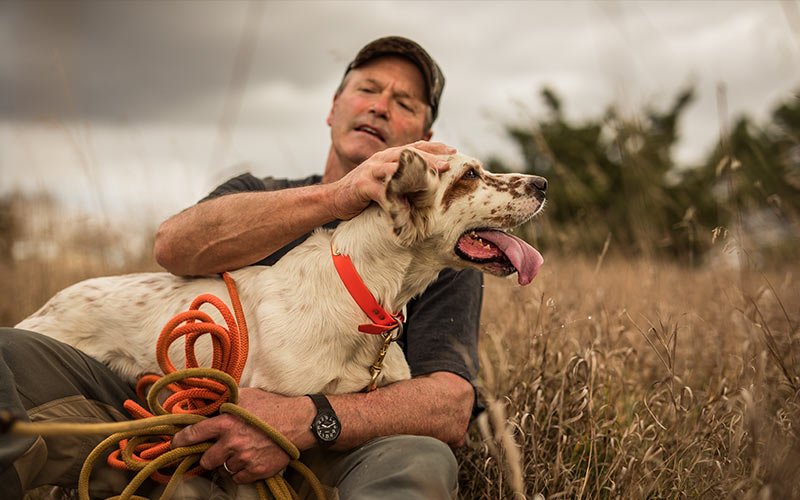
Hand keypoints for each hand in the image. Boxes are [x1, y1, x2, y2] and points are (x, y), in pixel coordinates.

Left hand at [171, 389, 315, 483]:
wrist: (299, 422)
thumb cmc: (273, 406)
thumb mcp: (247, 396)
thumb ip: (225, 400)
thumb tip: (206, 402)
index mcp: (226, 422)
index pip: (194, 434)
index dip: (181, 440)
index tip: (175, 444)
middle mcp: (232, 442)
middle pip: (206, 460)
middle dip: (210, 455)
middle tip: (218, 449)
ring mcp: (244, 458)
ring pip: (224, 469)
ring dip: (228, 462)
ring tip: (241, 451)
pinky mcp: (256, 470)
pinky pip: (239, 478)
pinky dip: (241, 471)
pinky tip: (250, 459)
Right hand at [329, 140, 455, 219]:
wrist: (333, 200)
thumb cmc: (362, 194)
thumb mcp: (385, 183)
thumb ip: (401, 181)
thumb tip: (425, 187)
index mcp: (387, 157)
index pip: (414, 147)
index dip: (434, 147)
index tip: (453, 151)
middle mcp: (380, 159)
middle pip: (409, 153)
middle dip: (430, 156)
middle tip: (448, 163)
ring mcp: (371, 170)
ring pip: (398, 166)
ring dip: (417, 169)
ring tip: (434, 175)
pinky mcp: (364, 185)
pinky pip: (383, 189)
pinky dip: (396, 196)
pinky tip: (409, 202)